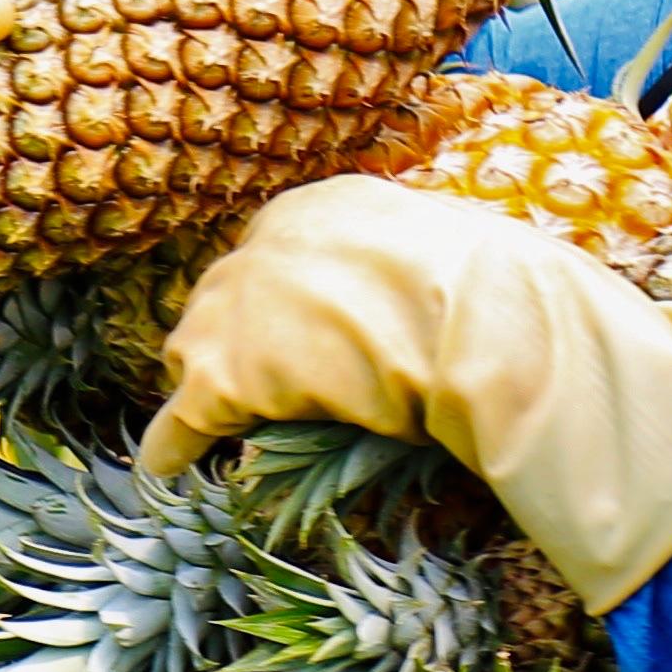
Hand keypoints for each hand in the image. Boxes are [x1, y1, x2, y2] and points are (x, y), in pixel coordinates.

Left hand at [139, 177, 671, 610]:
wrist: (491, 326)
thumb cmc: (506, 295)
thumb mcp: (474, 258)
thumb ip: (444, 272)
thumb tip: (495, 292)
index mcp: (338, 202)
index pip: (283, 243)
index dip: (283, 295)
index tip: (292, 328)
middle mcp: (276, 235)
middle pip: (228, 288)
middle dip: (232, 332)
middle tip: (246, 378)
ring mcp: (245, 300)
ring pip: (197, 342)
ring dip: (202, 381)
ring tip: (204, 421)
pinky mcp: (229, 370)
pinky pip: (185, 414)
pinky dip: (174, 443)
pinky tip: (166, 468)